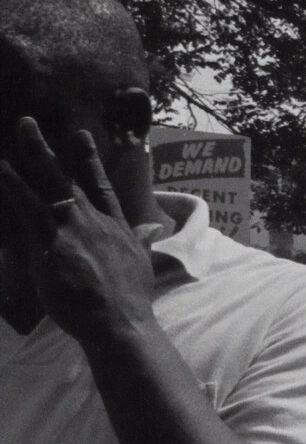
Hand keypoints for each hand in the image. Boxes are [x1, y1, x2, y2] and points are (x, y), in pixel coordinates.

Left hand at [0, 120, 156, 342]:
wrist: (120, 320)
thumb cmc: (129, 300)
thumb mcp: (142, 264)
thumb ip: (141, 242)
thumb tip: (152, 229)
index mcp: (117, 228)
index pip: (101, 188)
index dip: (90, 162)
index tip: (81, 137)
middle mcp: (95, 221)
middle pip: (71, 177)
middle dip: (51, 148)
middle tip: (30, 123)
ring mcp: (73, 228)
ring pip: (50, 182)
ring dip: (34, 153)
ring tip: (22, 128)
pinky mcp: (52, 240)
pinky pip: (28, 206)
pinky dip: (13, 185)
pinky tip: (1, 168)